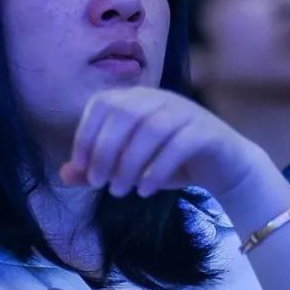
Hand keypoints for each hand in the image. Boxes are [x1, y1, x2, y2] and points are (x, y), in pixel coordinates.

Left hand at [59, 87, 266, 198]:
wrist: (225, 167)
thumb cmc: (171, 163)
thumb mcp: (130, 166)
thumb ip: (98, 167)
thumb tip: (64, 174)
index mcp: (138, 99)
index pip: (103, 103)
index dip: (86, 134)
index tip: (82, 168)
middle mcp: (161, 98)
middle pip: (124, 114)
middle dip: (106, 151)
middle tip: (100, 184)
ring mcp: (186, 112)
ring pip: (151, 129)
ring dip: (129, 163)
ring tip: (121, 191)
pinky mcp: (206, 131)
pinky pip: (178, 145)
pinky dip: (157, 169)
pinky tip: (146, 190)